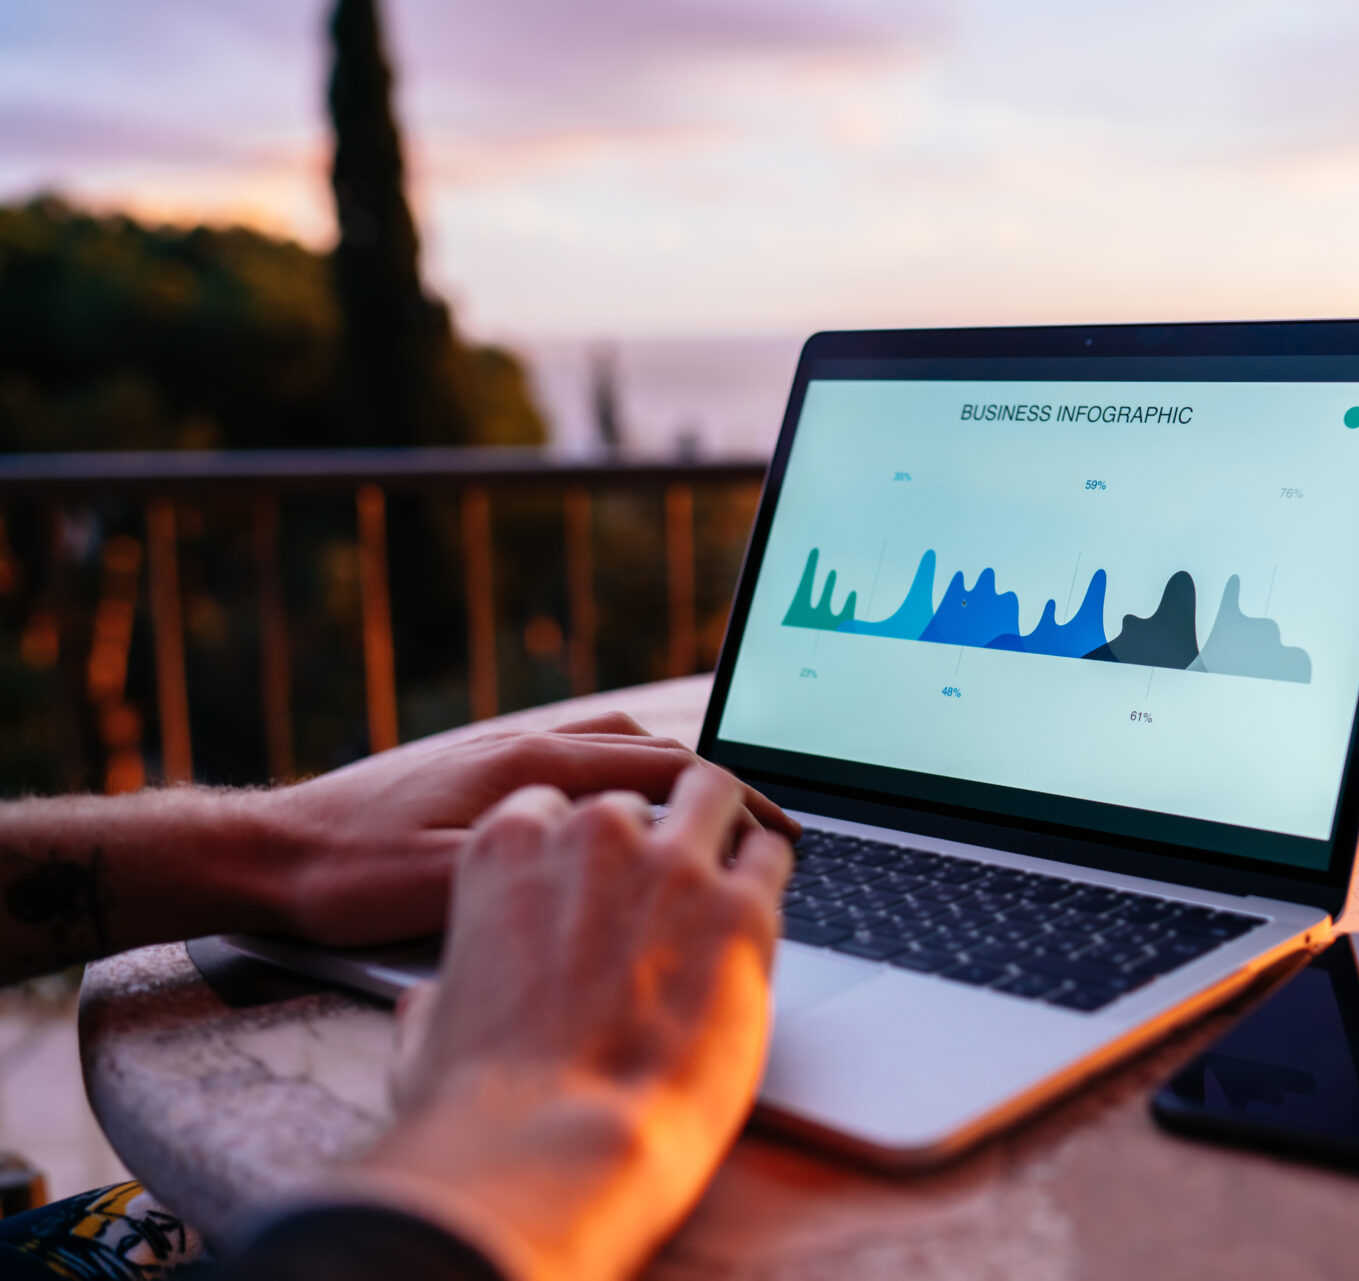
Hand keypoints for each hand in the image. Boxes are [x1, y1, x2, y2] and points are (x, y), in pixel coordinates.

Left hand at [253, 711, 797, 945]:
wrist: (270, 851)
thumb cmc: (353, 879)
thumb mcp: (451, 881)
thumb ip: (543, 861)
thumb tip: (632, 855)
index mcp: (533, 768)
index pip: (663, 773)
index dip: (734, 800)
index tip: (784, 828)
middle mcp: (527, 743)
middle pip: (652, 749)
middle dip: (719, 783)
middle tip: (767, 824)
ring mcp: (503, 746)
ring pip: (616, 742)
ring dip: (673, 771)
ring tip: (711, 810)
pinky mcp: (481, 762)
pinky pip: (580, 752)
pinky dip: (626, 772)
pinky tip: (625, 807)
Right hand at [355, 766, 790, 1280]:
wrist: (552, 1151)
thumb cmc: (481, 1108)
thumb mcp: (428, 1030)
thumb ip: (441, 995)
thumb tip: (433, 1006)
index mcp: (511, 848)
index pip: (563, 804)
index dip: (590, 841)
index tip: (606, 870)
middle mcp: (594, 837)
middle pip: (645, 796)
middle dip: (659, 831)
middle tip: (675, 875)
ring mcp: (674, 866)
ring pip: (717, 794)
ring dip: (725, 825)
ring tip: (734, 859)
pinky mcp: (742, 910)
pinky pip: (772, 855)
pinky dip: (771, 872)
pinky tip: (766, 901)